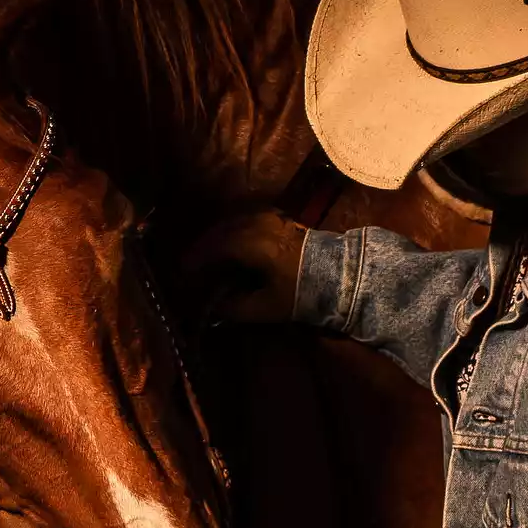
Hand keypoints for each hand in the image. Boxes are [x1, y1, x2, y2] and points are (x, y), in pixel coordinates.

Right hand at [183, 208, 306, 323]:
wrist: (343, 273)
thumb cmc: (305, 292)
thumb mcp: (269, 307)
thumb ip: (237, 308)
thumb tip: (215, 308)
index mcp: (253, 244)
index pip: (215, 248)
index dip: (197, 259)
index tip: (183, 271)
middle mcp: (259, 225)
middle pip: (222, 231)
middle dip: (204, 246)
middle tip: (191, 262)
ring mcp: (271, 219)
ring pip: (234, 222)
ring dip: (218, 236)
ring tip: (208, 254)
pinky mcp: (281, 219)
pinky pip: (248, 219)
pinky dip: (234, 229)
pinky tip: (231, 242)